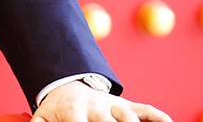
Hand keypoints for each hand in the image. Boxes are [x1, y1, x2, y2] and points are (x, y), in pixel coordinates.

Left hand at [32, 80, 172, 121]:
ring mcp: (113, 105)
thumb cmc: (56, 110)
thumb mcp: (42, 118)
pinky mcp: (126, 104)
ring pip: (130, 114)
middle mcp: (97, 108)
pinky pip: (147, 109)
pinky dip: (159, 116)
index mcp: (75, 113)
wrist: (67, 85)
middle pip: (110, 121)